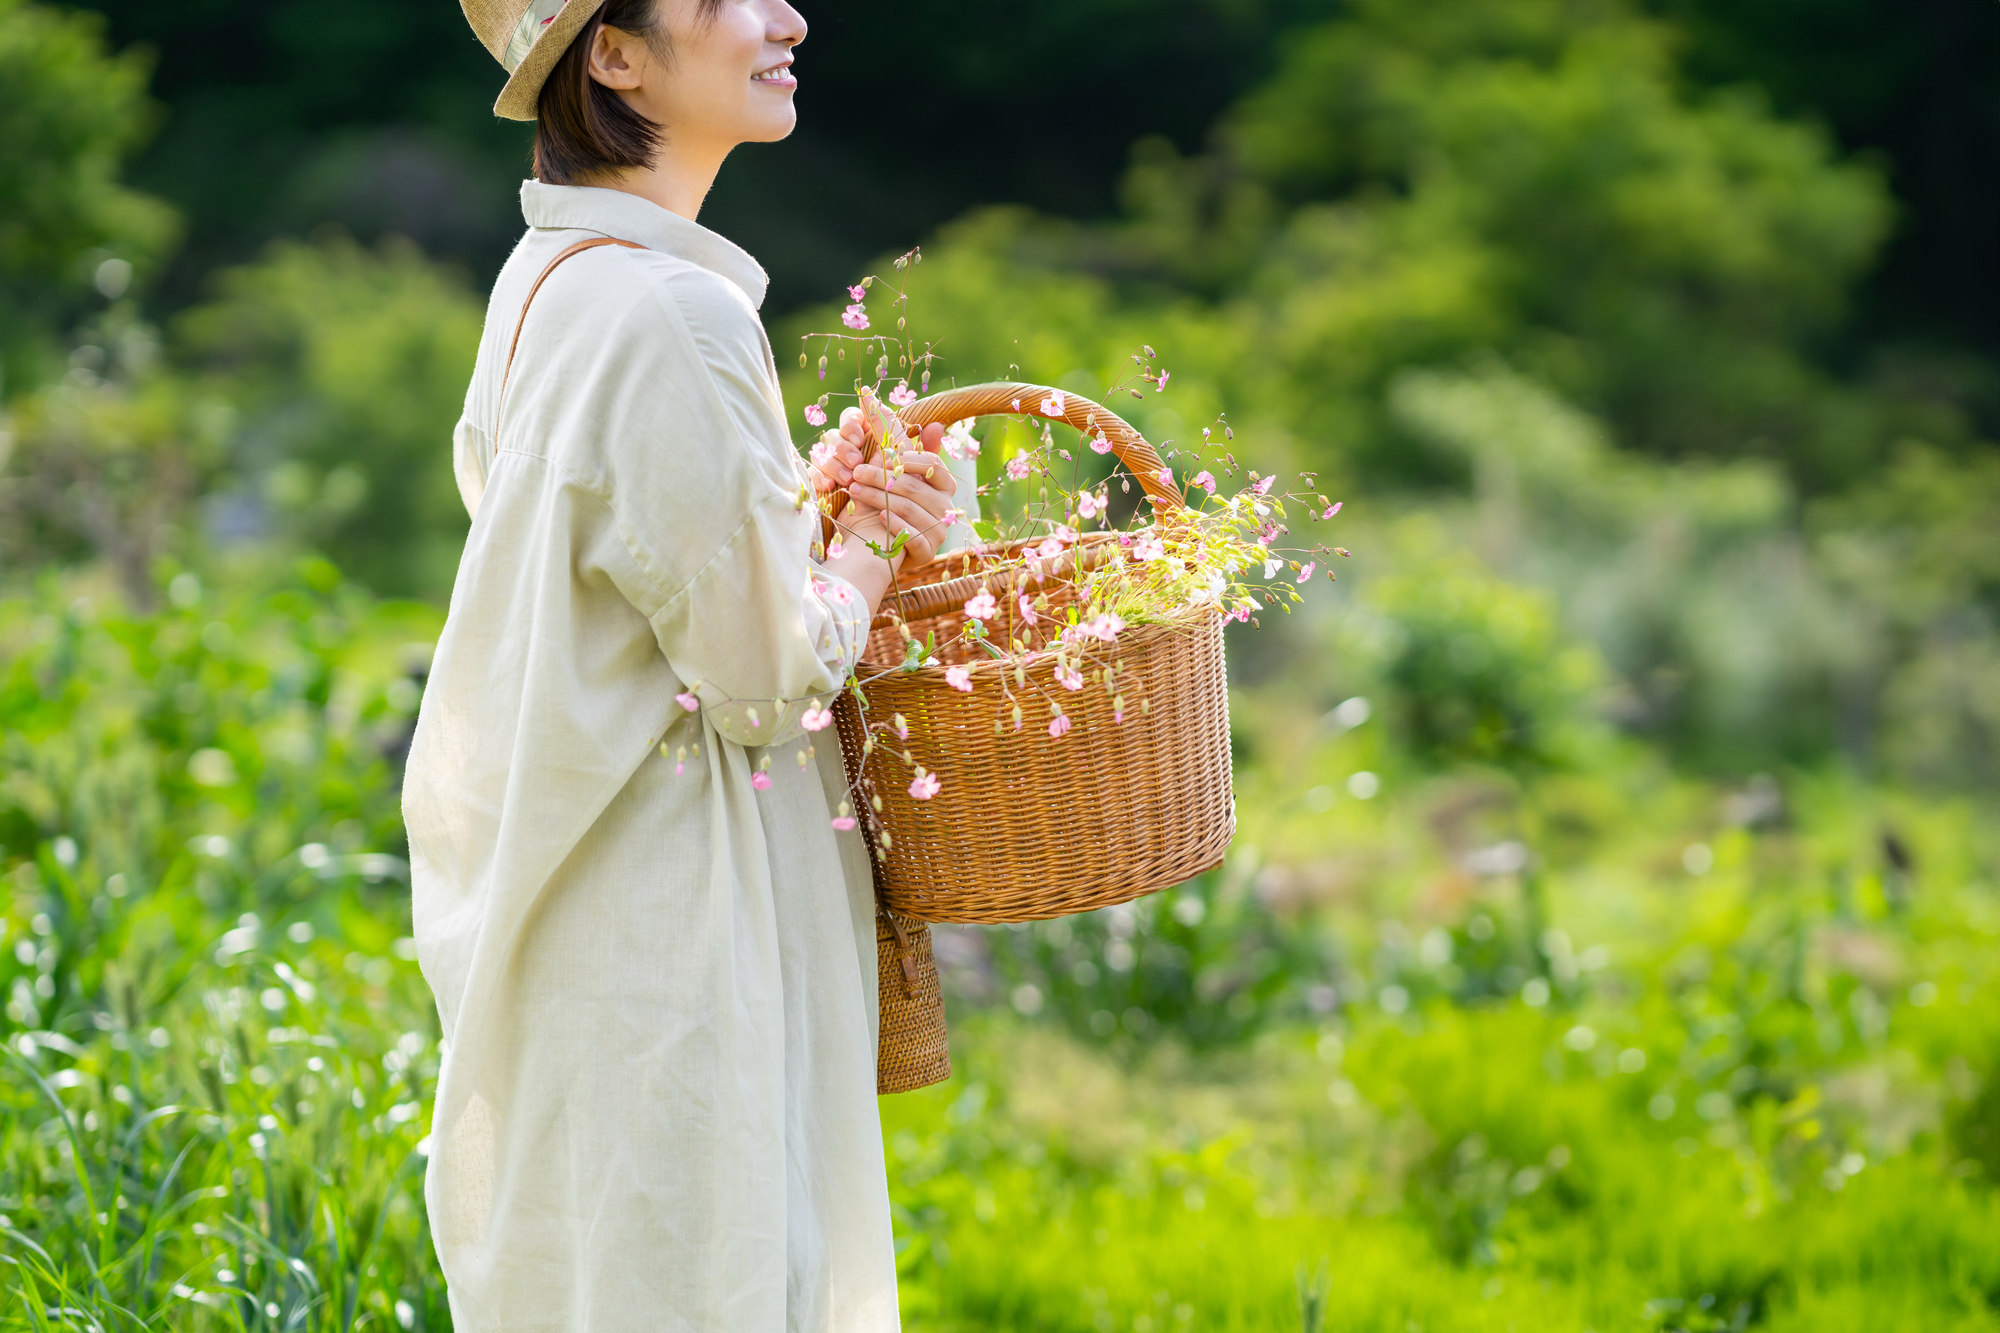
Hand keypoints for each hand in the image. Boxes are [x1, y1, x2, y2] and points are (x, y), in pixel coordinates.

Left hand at [844, 446, 958, 568]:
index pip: (933, 464)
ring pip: (908, 509)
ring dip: (879, 498)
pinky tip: (878, 516)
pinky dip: (894, 524)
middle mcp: (945, 507)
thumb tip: (891, 407)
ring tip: (855, 491)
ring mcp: (938, 531)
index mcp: (944, 485)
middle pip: (913, 487)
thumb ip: (895, 439)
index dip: (908, 458)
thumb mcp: (895, 471)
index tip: (882, 454)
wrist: (882, 543)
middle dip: (881, 478)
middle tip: (857, 472)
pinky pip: (912, 536)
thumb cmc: (890, 500)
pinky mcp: (927, 552)